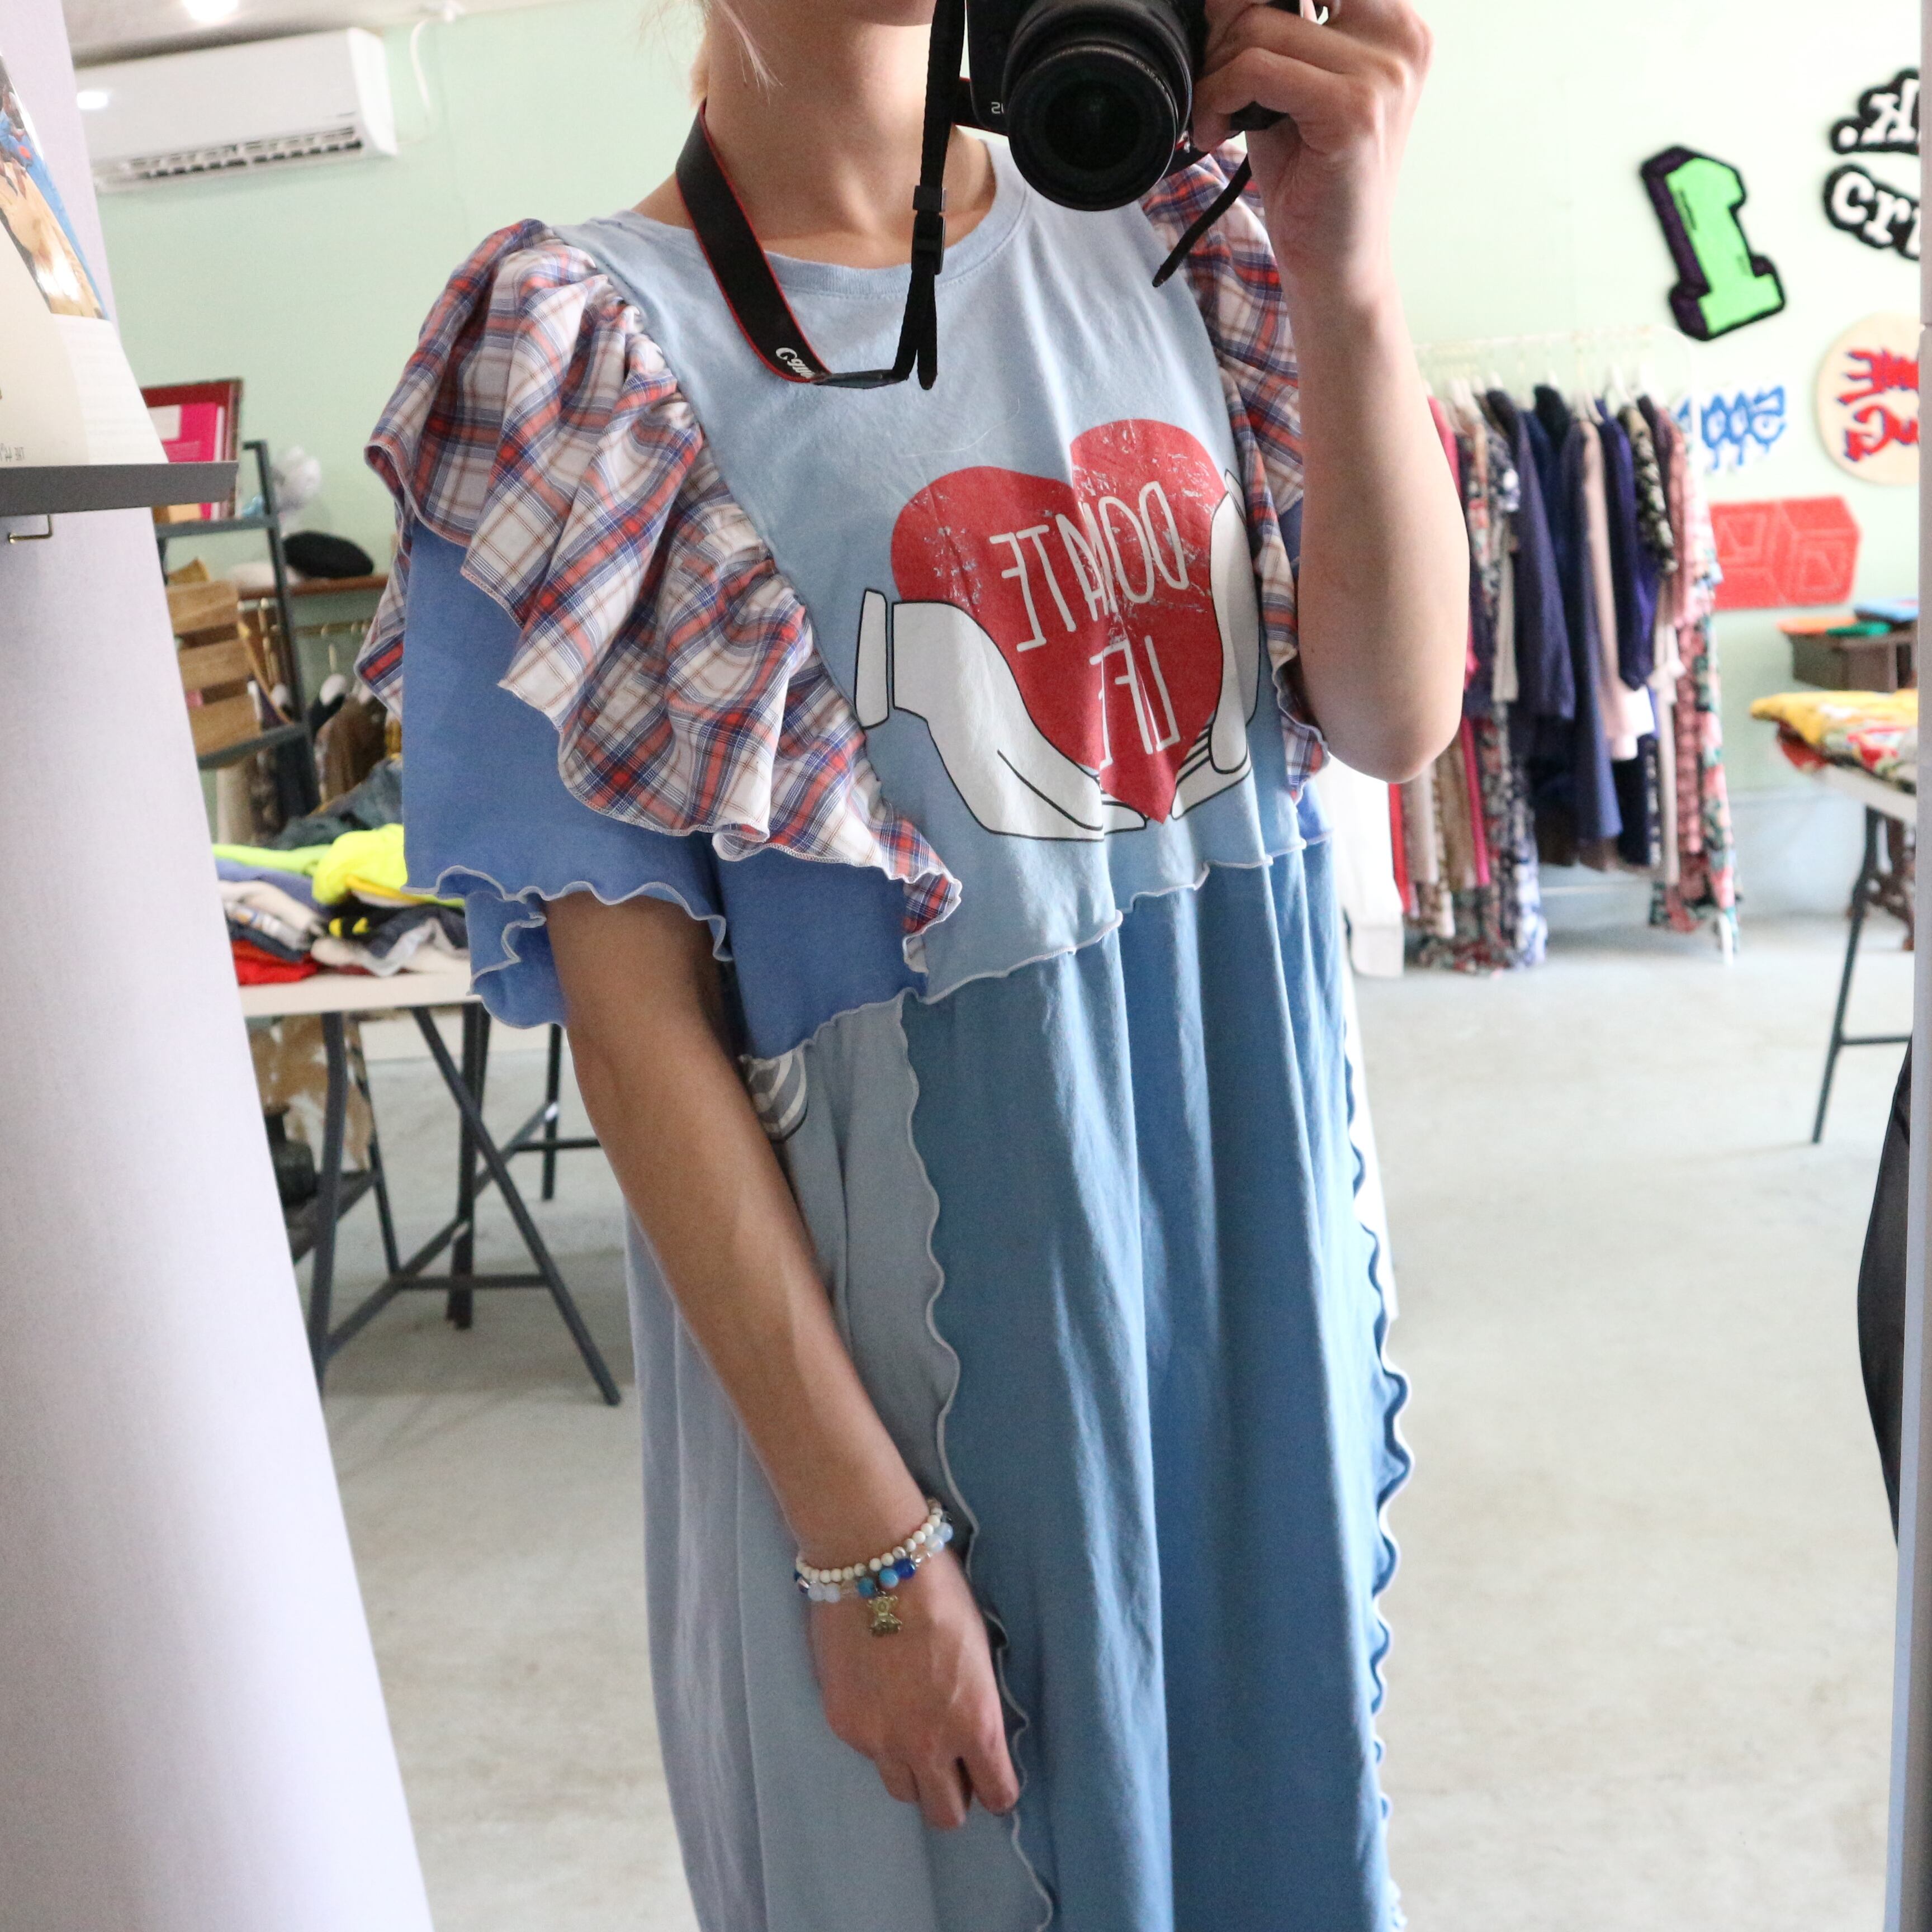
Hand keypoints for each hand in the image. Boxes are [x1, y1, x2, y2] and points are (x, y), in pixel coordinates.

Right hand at [809, 1549, 1019, 1829]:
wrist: (872, 1561)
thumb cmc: (939, 1591)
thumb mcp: (979, 1650)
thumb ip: (976, 1703)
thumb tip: (973, 1727)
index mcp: (974, 1723)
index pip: (997, 1794)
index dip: (998, 1789)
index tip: (993, 1778)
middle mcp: (928, 1745)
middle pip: (945, 1814)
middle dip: (953, 1795)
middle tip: (952, 1765)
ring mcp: (880, 1740)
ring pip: (902, 1790)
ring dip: (913, 1771)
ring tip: (911, 1729)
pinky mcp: (844, 1725)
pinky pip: (868, 1752)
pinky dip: (878, 1736)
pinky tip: (879, 1695)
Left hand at [1194, 0, 1432, 312]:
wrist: (1334, 263)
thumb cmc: (1310, 179)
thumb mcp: (1291, 88)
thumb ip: (1273, 31)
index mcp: (1393, 22)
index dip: (1253, 0)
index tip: (1229, 39)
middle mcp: (1400, 38)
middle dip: (1226, 27)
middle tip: (1214, 82)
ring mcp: (1383, 74)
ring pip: (1258, 26)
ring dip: (1214, 75)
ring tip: (1215, 119)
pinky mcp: (1354, 111)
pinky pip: (1255, 70)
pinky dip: (1218, 98)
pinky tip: (1217, 134)